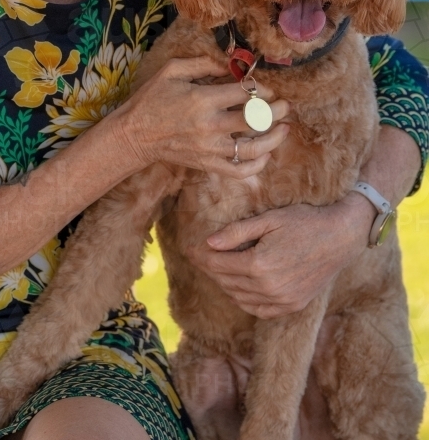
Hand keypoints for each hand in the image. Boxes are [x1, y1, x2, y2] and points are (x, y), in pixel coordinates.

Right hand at [124, 55, 289, 178]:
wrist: (135, 134)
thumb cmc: (152, 99)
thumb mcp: (172, 70)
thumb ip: (203, 63)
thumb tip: (231, 63)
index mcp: (202, 99)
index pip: (244, 93)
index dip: (260, 88)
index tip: (265, 88)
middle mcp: (210, 125)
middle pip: (254, 119)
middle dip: (276, 111)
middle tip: (285, 106)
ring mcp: (210, 148)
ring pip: (252, 148)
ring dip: (274, 139)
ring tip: (285, 129)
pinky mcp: (207, 164)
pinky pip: (238, 171)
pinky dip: (256, 166)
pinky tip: (265, 156)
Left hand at [197, 195, 373, 317]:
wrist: (341, 237)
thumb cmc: (304, 222)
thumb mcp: (269, 219)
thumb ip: (237, 232)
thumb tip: (209, 242)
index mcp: (260, 264)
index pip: (219, 264)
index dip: (201, 256)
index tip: (189, 249)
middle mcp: (268, 287)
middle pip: (226, 281)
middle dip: (210, 269)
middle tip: (200, 257)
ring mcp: (282, 300)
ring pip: (240, 297)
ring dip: (225, 284)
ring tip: (218, 269)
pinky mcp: (292, 306)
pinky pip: (259, 310)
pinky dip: (244, 300)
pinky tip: (239, 288)